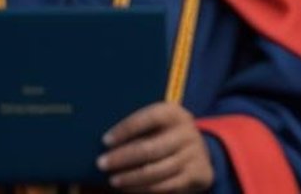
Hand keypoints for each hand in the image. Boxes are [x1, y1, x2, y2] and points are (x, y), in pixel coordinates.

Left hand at [98, 102, 214, 191]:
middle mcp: (186, 132)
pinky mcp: (195, 174)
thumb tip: (105, 142)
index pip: (150, 117)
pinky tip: (128, 189)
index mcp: (174, 114)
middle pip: (151, 148)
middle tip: (101, 163)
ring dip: (130, 178)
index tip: (105, 141)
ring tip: (113, 180)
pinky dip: (142, 189)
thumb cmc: (164, 136)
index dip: (127, 129)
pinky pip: (164, 186)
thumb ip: (138, 130)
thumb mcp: (158, 125)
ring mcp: (193, 155)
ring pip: (155, 171)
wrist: (198, 153)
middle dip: (123, 158)